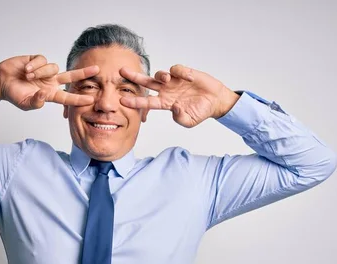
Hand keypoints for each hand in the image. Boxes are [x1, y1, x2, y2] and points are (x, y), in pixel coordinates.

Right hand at [0, 55, 98, 110]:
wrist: (1, 81)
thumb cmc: (14, 95)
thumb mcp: (25, 103)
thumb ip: (35, 102)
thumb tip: (45, 95)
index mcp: (50, 94)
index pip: (67, 96)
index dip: (78, 98)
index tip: (90, 99)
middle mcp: (50, 81)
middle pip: (71, 76)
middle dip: (84, 73)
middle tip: (98, 70)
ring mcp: (45, 71)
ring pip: (53, 67)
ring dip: (41, 72)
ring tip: (27, 77)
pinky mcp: (38, 60)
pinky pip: (42, 60)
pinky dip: (34, 65)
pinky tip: (26, 70)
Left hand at [118, 65, 239, 127]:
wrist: (215, 101)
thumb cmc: (200, 112)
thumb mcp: (189, 121)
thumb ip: (180, 118)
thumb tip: (173, 108)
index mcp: (165, 103)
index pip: (147, 101)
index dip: (135, 101)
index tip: (122, 100)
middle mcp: (166, 91)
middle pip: (146, 83)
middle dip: (134, 77)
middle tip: (121, 72)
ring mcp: (174, 81)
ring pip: (160, 75)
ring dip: (161, 76)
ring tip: (168, 79)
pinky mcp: (184, 73)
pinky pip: (177, 70)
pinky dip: (181, 73)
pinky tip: (189, 79)